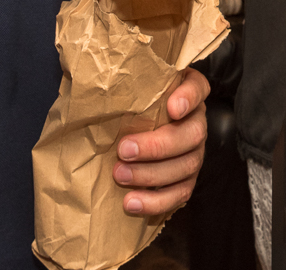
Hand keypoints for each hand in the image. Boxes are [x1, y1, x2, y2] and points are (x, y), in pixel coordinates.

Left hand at [112, 68, 208, 216]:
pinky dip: (156, 201)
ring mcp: (194, 152)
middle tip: (123, 150)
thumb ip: (119, 85)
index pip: (197, 88)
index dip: (188, 98)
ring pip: (186, 166)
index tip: (172, 107)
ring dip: (151, 175)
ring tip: (120, 176)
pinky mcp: (186, 179)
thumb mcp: (128, 88)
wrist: (132, 132)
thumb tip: (87, 84)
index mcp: (186, 92)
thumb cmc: (130, 104)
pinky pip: (179, 193)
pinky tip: (132, 202)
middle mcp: (195, 121)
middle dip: (157, 145)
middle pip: (192, 134)